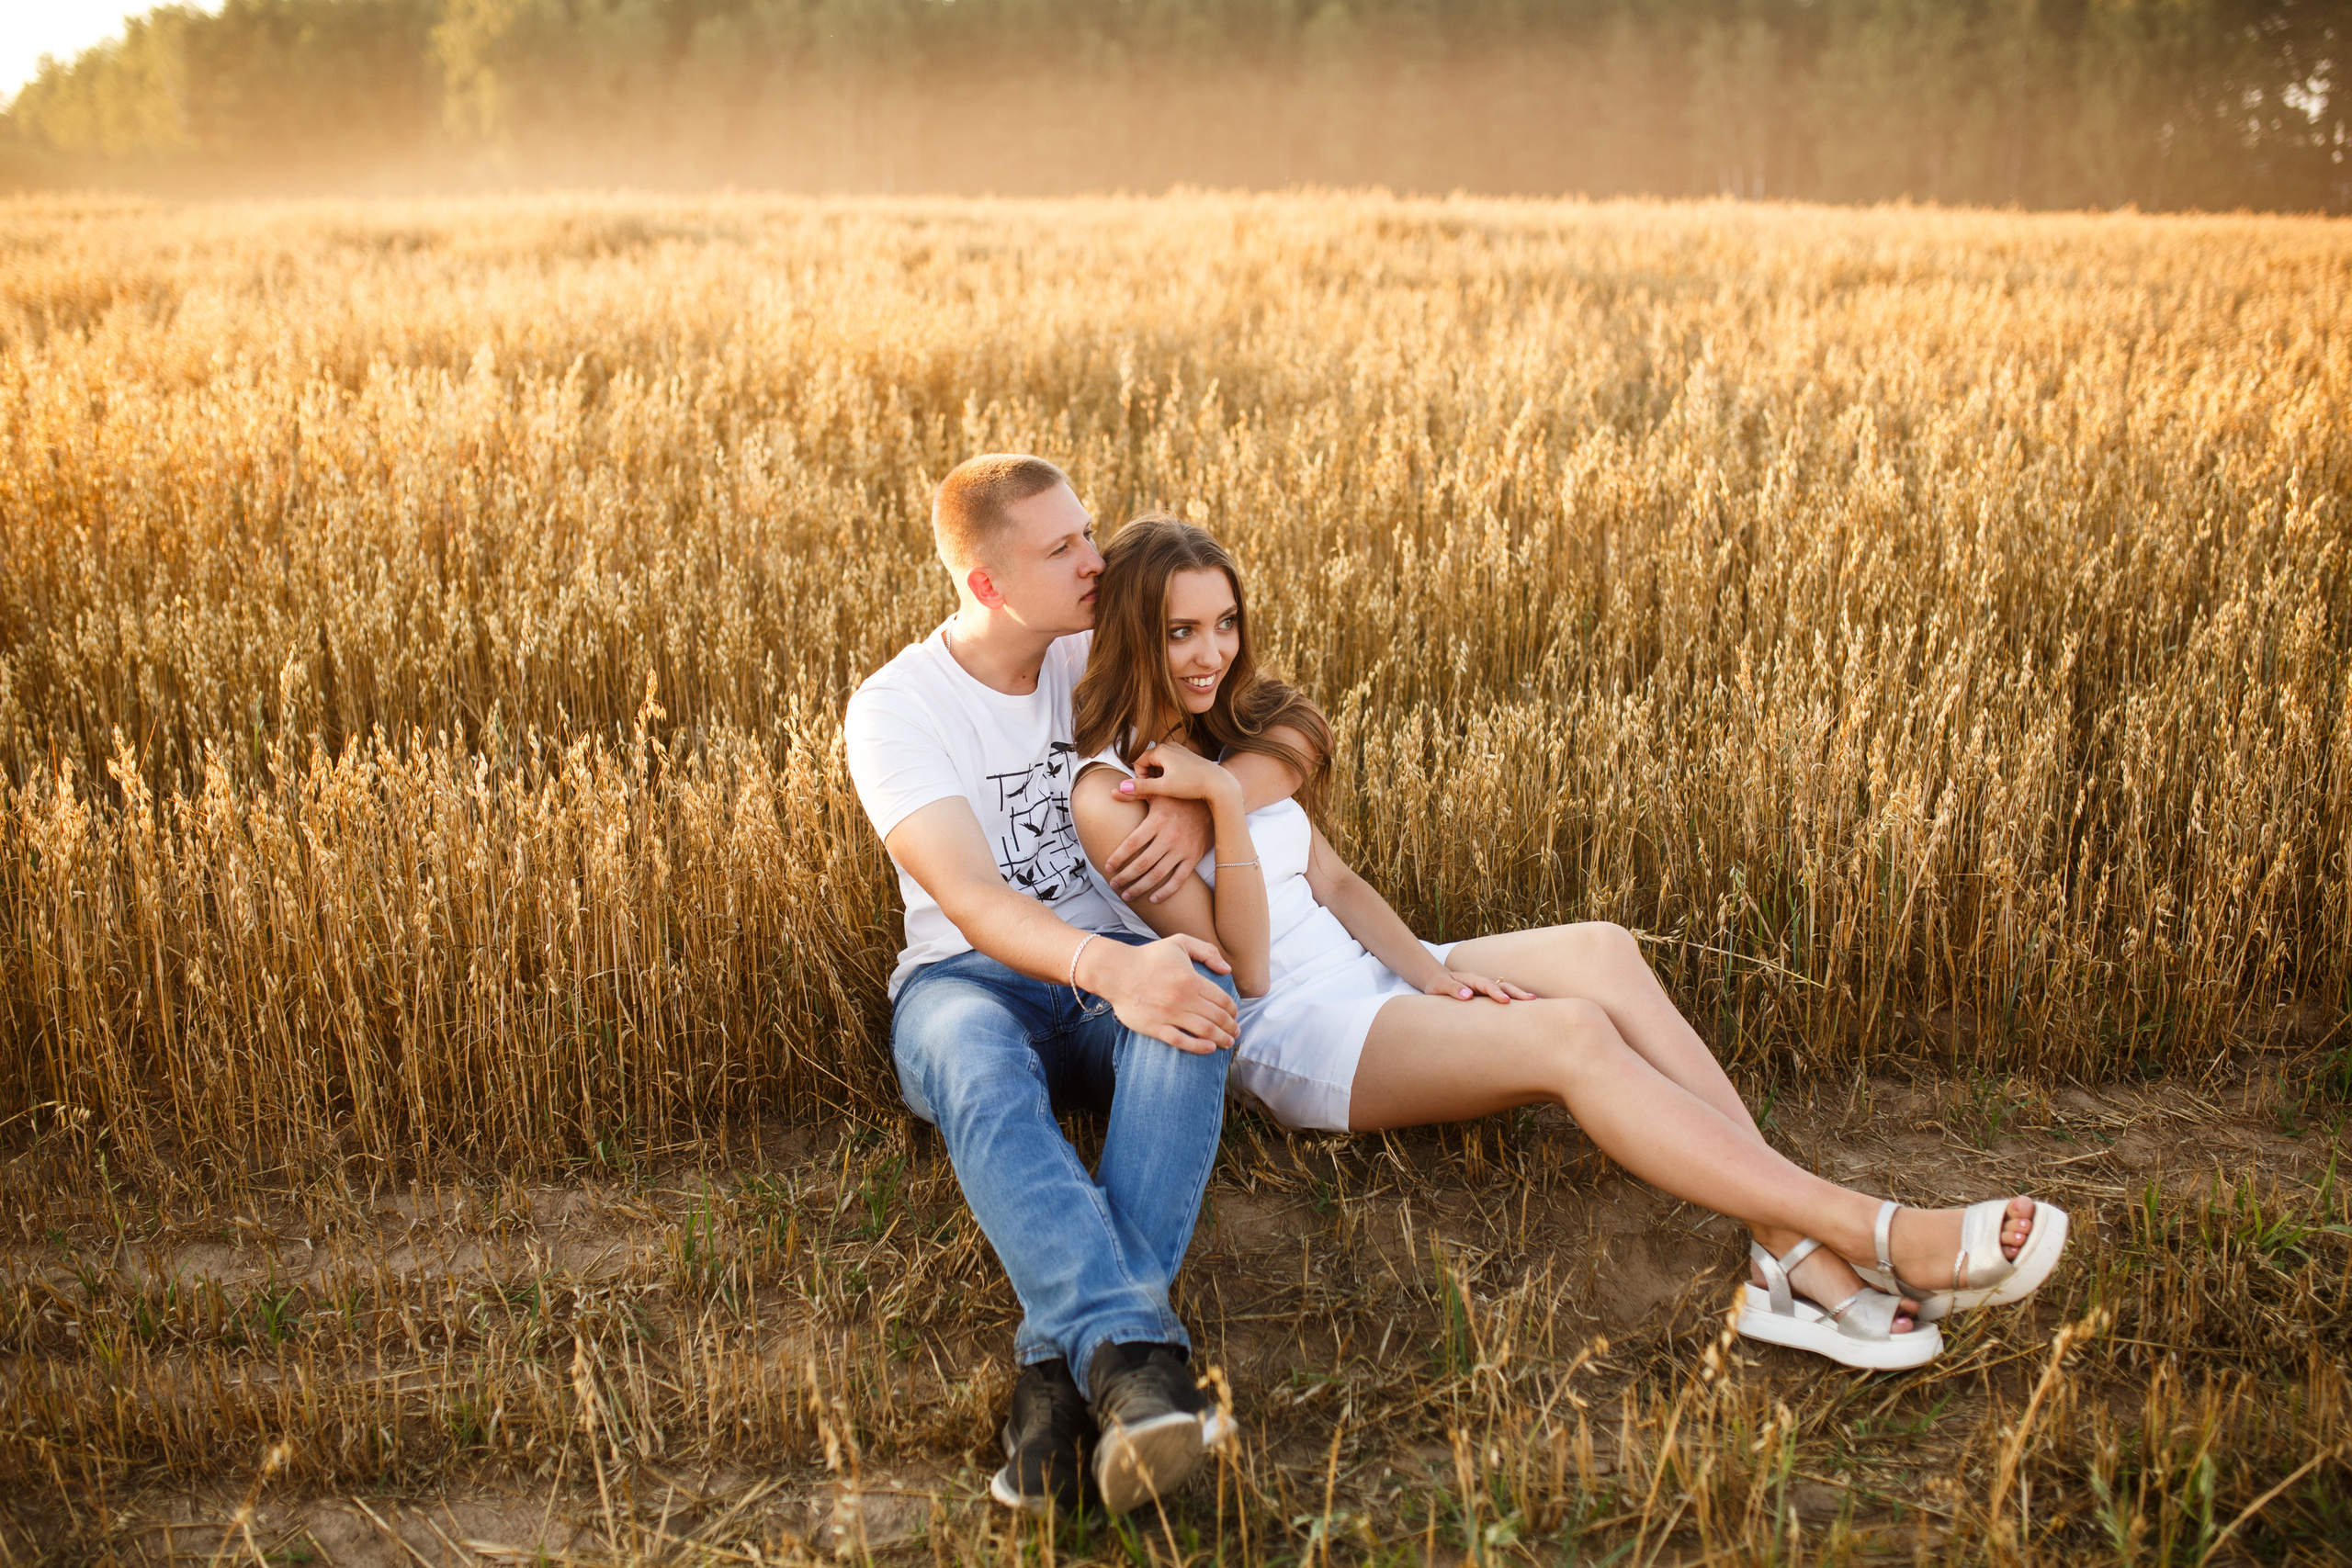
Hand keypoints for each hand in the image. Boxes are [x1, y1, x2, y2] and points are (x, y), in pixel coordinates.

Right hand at [1084, 934, 1239, 1052]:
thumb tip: (1227, 969)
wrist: (1115, 971)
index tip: (1235, 1015)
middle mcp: (1183, 998)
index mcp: (1191, 979)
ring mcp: (1169, 1014)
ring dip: (1221, 1038)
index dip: (1233, 1010)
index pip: (1222, 999)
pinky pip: (1181, 1041)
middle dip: (1231, 1027)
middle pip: (1217, 1017)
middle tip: (1235, 1032)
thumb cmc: (1148, 956)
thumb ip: (1206, 951)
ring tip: (1227, 1042)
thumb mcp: (1179, 942)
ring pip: (1204, 1031)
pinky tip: (1209, 1048)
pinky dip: (1198, 1047)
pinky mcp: (1154, 1027)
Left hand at [1104, 750, 1221, 903]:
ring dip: (1140, 888)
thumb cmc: (1180, 796)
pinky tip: (1153, 899)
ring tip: (1127, 895)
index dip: (1118, 857)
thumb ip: (1135, 793)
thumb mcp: (1158, 792)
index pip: (1132, 843)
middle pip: (1142, 863)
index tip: (1107, 867)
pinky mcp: (1193, 857)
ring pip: (1157, 875)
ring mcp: (1182, 849)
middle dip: (1125, 877)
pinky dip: (1166, 892)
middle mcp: (1169, 837)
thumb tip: (1113, 792)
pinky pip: (1179, 880)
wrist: (1213, 801)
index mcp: (1157, 821)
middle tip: (1113, 885)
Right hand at [1119, 739, 1242, 807]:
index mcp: (1161, 749)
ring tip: (1170, 789)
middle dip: (1150, 777)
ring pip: (1159, 763)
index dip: (1140, 778)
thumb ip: (1142, 787)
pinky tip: (1179, 785)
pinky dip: (1169, 774)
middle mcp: (1169, 745)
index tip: (1151, 790)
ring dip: (1159, 776)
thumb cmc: (1192, 785)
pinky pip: (1170, 764)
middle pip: (1148, 761)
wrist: (1219, 783)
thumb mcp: (1164, 788)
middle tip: (1161, 791)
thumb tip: (1120, 788)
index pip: (1138, 762)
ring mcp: (1179, 750)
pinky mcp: (1187, 756)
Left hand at [1421, 968, 1535, 1003]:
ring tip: (1538, 1004)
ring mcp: (1487, 990)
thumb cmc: (1438, 985)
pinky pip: (1503, 999)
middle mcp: (1483, 983)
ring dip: (1521, 998)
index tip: (1506, 1001)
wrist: (1437, 982)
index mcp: (1473, 980)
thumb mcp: (1440, 986)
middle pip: (1504, 986)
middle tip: (1533, 1000)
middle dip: (1518, 993)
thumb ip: (1452, 990)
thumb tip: (1468, 995)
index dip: (1497, 992)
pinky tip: (1527, 1012)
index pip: (1487, 985)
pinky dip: (1516, 1003)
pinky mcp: (1487, 998)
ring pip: (1507, 992)